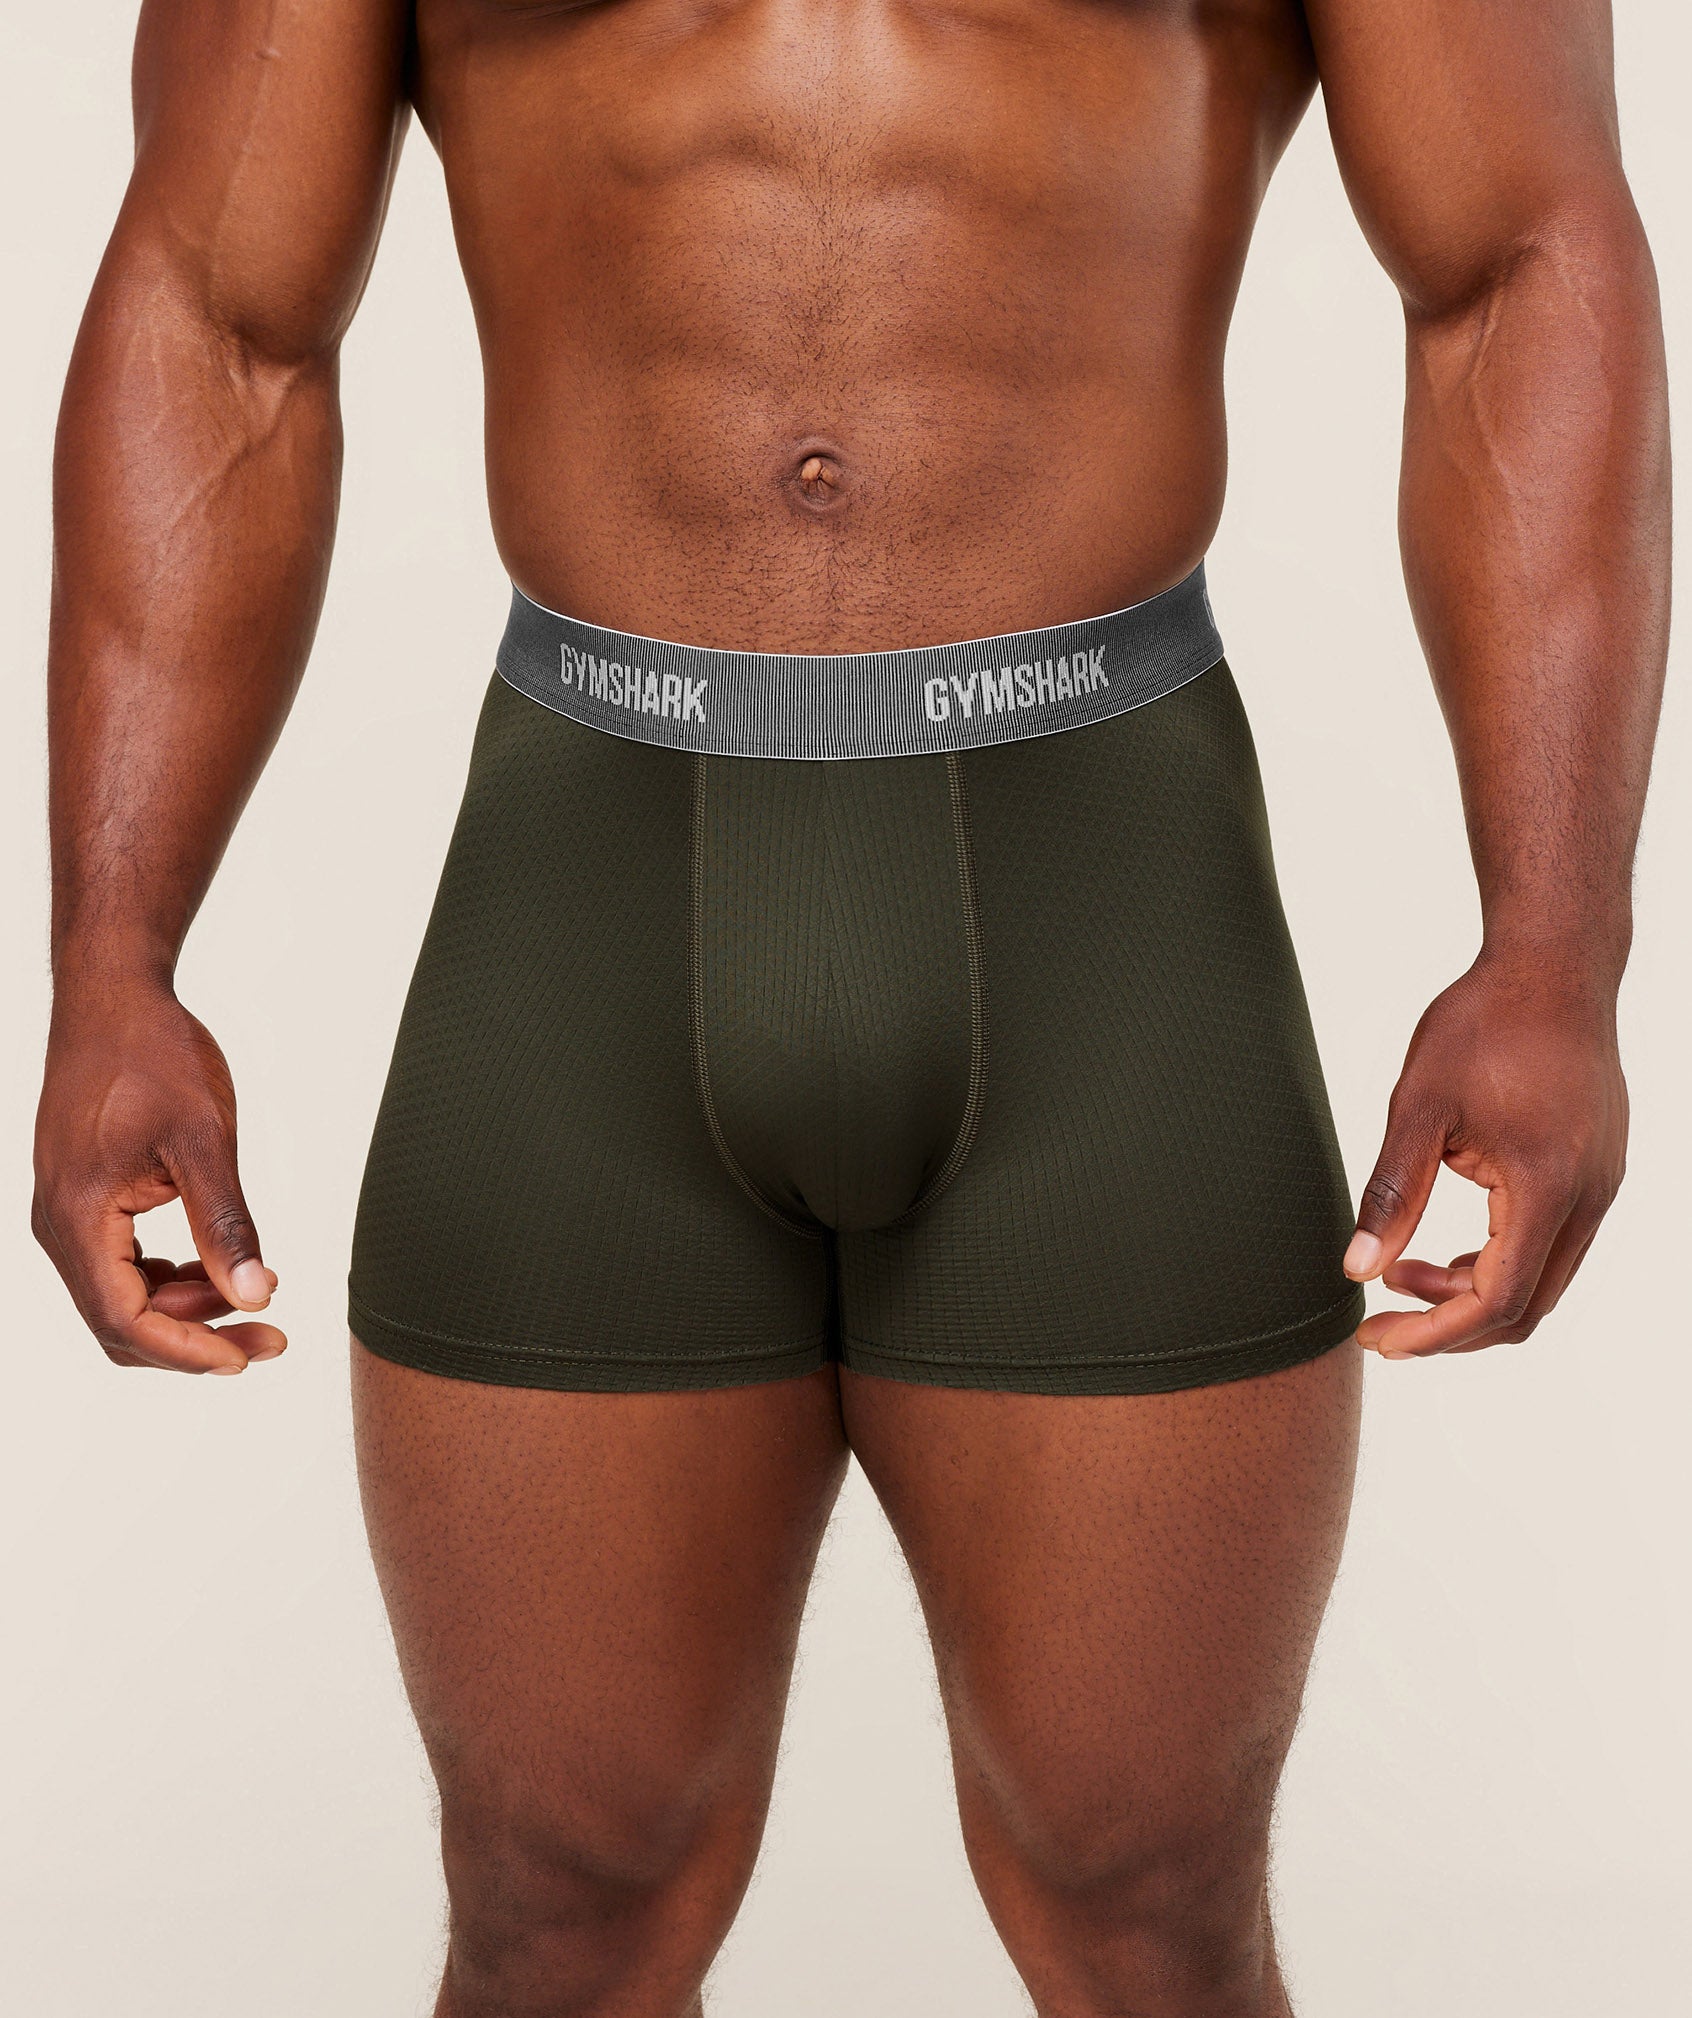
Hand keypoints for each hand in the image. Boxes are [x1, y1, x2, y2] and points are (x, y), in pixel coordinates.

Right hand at [33, 986, 285, 1373]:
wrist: (113, 999)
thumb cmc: (154, 1056)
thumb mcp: (205, 1141)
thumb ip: (226, 1225)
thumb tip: (257, 1295)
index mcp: (79, 1217)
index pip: (127, 1320)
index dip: (190, 1351)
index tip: (252, 1353)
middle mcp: (59, 1226)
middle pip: (121, 1323)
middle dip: (198, 1339)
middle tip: (273, 1335)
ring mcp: (66, 1214)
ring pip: (121, 1298)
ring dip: (187, 1310)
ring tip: (256, 1292)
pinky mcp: (82, 1199)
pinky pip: (119, 1266)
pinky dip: (170, 1279)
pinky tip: (218, 1266)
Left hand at [1343, 957, 1626, 1358]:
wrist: (1552, 968)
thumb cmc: (1483, 1025)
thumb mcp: (1418, 1107)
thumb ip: (1392, 1194)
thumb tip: (1357, 1269)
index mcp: (1546, 1188)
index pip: (1496, 1301)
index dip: (1433, 1334)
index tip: (1376, 1337)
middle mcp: (1588, 1198)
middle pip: (1525, 1308)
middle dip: (1448, 1327)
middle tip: (1380, 1321)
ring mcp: (1600, 1186)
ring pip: (1542, 1280)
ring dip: (1471, 1293)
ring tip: (1400, 1272)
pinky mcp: (1596, 1171)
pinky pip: (1553, 1245)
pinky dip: (1499, 1261)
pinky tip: (1447, 1247)